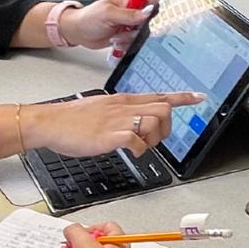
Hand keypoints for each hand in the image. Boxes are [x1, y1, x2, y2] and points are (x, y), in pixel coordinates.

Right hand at [23, 92, 201, 156]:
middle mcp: (124, 108)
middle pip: (163, 109)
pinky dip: (140, 149)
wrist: (49, 123)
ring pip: (155, 122)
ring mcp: (118, 121)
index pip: (158, 95)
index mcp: (122, 101)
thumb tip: (130, 121)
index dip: (181, 97)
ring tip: (141, 146)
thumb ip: (118, 112)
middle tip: (155, 139)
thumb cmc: (70, 119)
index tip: (198, 97)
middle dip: (167, 127)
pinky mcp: (110, 135)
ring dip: (154, 138)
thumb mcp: (99, 108)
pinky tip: (131, 152)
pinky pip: (137, 141)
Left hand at [57, 0, 160, 50]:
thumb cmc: (88, 18)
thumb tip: (148, 12)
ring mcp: (132, 25)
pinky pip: (136, 43)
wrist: (77, 32)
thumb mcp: (108, 14)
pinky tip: (116, 42)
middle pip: (153, 19)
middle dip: (144, 28)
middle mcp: (134, 11)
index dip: (163, 5)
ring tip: (116, 36)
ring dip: (131, 38)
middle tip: (131, 30)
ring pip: (145, 34)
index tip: (164, 15)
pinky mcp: (128, 36)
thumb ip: (129, 14)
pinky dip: (127, 45)